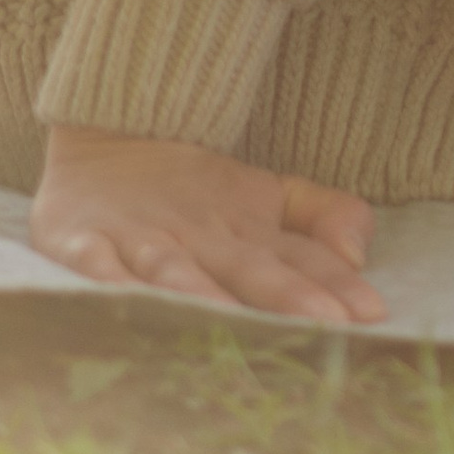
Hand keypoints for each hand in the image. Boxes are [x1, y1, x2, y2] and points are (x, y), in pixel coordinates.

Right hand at [31, 123, 388, 323]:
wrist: (113, 129)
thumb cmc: (199, 189)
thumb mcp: (270, 197)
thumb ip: (323, 220)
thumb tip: (360, 258)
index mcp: (248, 227)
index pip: (300, 256)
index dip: (334, 283)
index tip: (371, 314)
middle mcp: (200, 234)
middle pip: (248, 267)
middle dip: (286, 296)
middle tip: (325, 324)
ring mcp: (140, 237)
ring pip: (175, 269)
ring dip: (201, 294)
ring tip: (230, 321)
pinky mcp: (82, 240)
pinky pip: (93, 264)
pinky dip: (107, 282)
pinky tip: (126, 303)